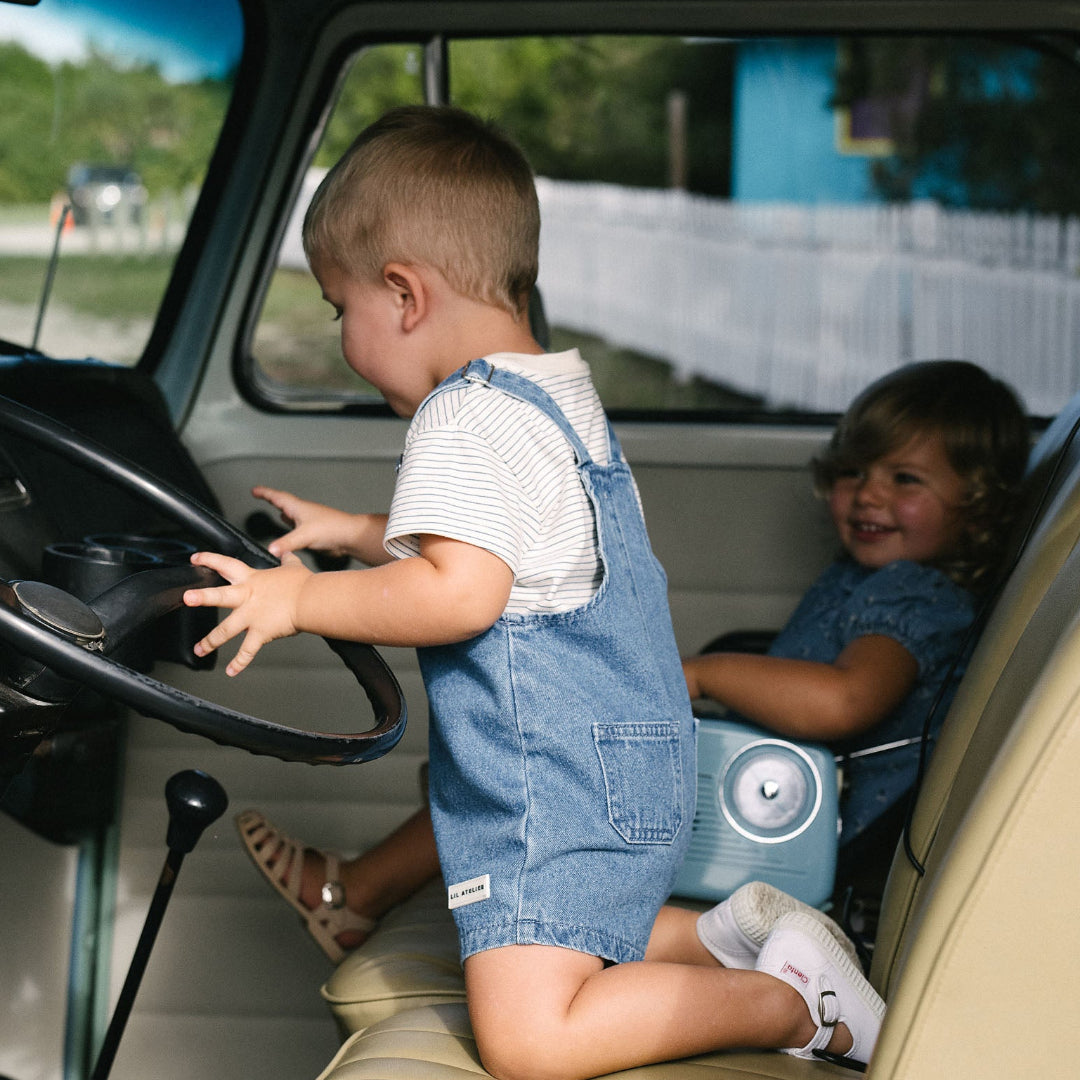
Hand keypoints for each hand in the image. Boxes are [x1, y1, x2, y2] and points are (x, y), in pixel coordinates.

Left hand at [183, 550, 311, 675]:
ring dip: (210, 641)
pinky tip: (231, 671)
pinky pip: (247, 651)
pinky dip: (239, 663)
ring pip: (226, 630)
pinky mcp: (260, 633)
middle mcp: (248, 598)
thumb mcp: (293, 567)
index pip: (227, 565)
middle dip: (202, 597)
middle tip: (187, 598)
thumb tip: (286, 552)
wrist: (311, 600)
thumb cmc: (303, 584)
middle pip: (220, 597)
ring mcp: (252, 617)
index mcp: (252, 580)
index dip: (210, 560)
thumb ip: (287, 559)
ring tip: (199, 649)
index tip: (196, 559)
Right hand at [253, 485, 370, 559]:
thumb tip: (271, 549)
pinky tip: (292, 529)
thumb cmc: (332, 529)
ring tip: (276, 510)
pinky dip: (292, 525)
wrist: (350, 537)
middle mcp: (303, 512)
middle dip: (272, 499)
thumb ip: (286, 543)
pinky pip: (299, 526)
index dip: (265, 493)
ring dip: (283, 511)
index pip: (277, 497)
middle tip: (261, 495)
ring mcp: (309, 521)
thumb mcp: (304, 535)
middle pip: (284, 503)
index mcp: (298, 508)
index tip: (254, 490)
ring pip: (292, 514)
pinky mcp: (315, 532)